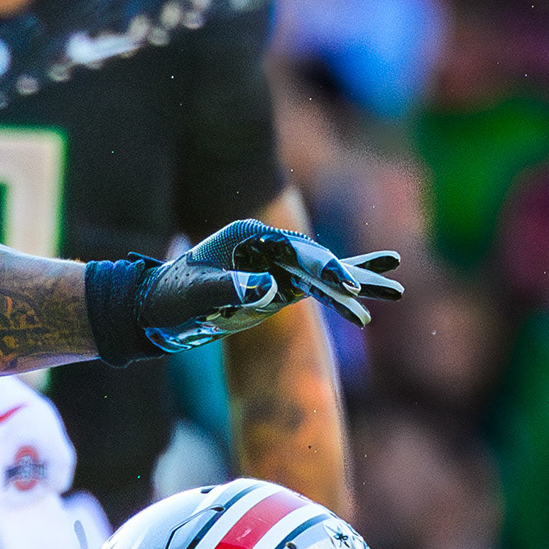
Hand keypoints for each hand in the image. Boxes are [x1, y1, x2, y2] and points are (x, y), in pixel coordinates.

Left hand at [138, 222, 402, 355]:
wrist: (152, 311)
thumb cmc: (166, 299)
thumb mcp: (192, 294)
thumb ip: (228, 288)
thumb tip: (268, 290)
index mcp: (248, 237)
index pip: (297, 251)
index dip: (325, 268)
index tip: (346, 287)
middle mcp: (266, 246)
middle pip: (318, 258)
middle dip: (352, 274)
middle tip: (388, 283)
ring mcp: (274, 266)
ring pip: (323, 272)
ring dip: (356, 284)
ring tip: (396, 291)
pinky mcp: (276, 287)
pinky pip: (315, 289)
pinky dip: (340, 295)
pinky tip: (366, 303)